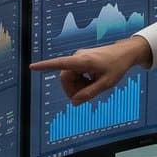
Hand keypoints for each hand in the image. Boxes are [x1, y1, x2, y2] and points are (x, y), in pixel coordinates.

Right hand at [27, 37, 151, 103]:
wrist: (125, 53)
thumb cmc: (117, 67)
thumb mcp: (106, 84)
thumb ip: (90, 93)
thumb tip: (74, 102)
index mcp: (83, 61)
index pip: (60, 63)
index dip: (45, 66)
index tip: (32, 67)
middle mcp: (78, 57)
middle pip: (65, 78)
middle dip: (72, 89)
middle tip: (86, 96)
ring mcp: (78, 58)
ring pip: (69, 78)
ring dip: (78, 86)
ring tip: (93, 86)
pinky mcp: (80, 60)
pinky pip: (74, 74)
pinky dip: (81, 81)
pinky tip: (93, 81)